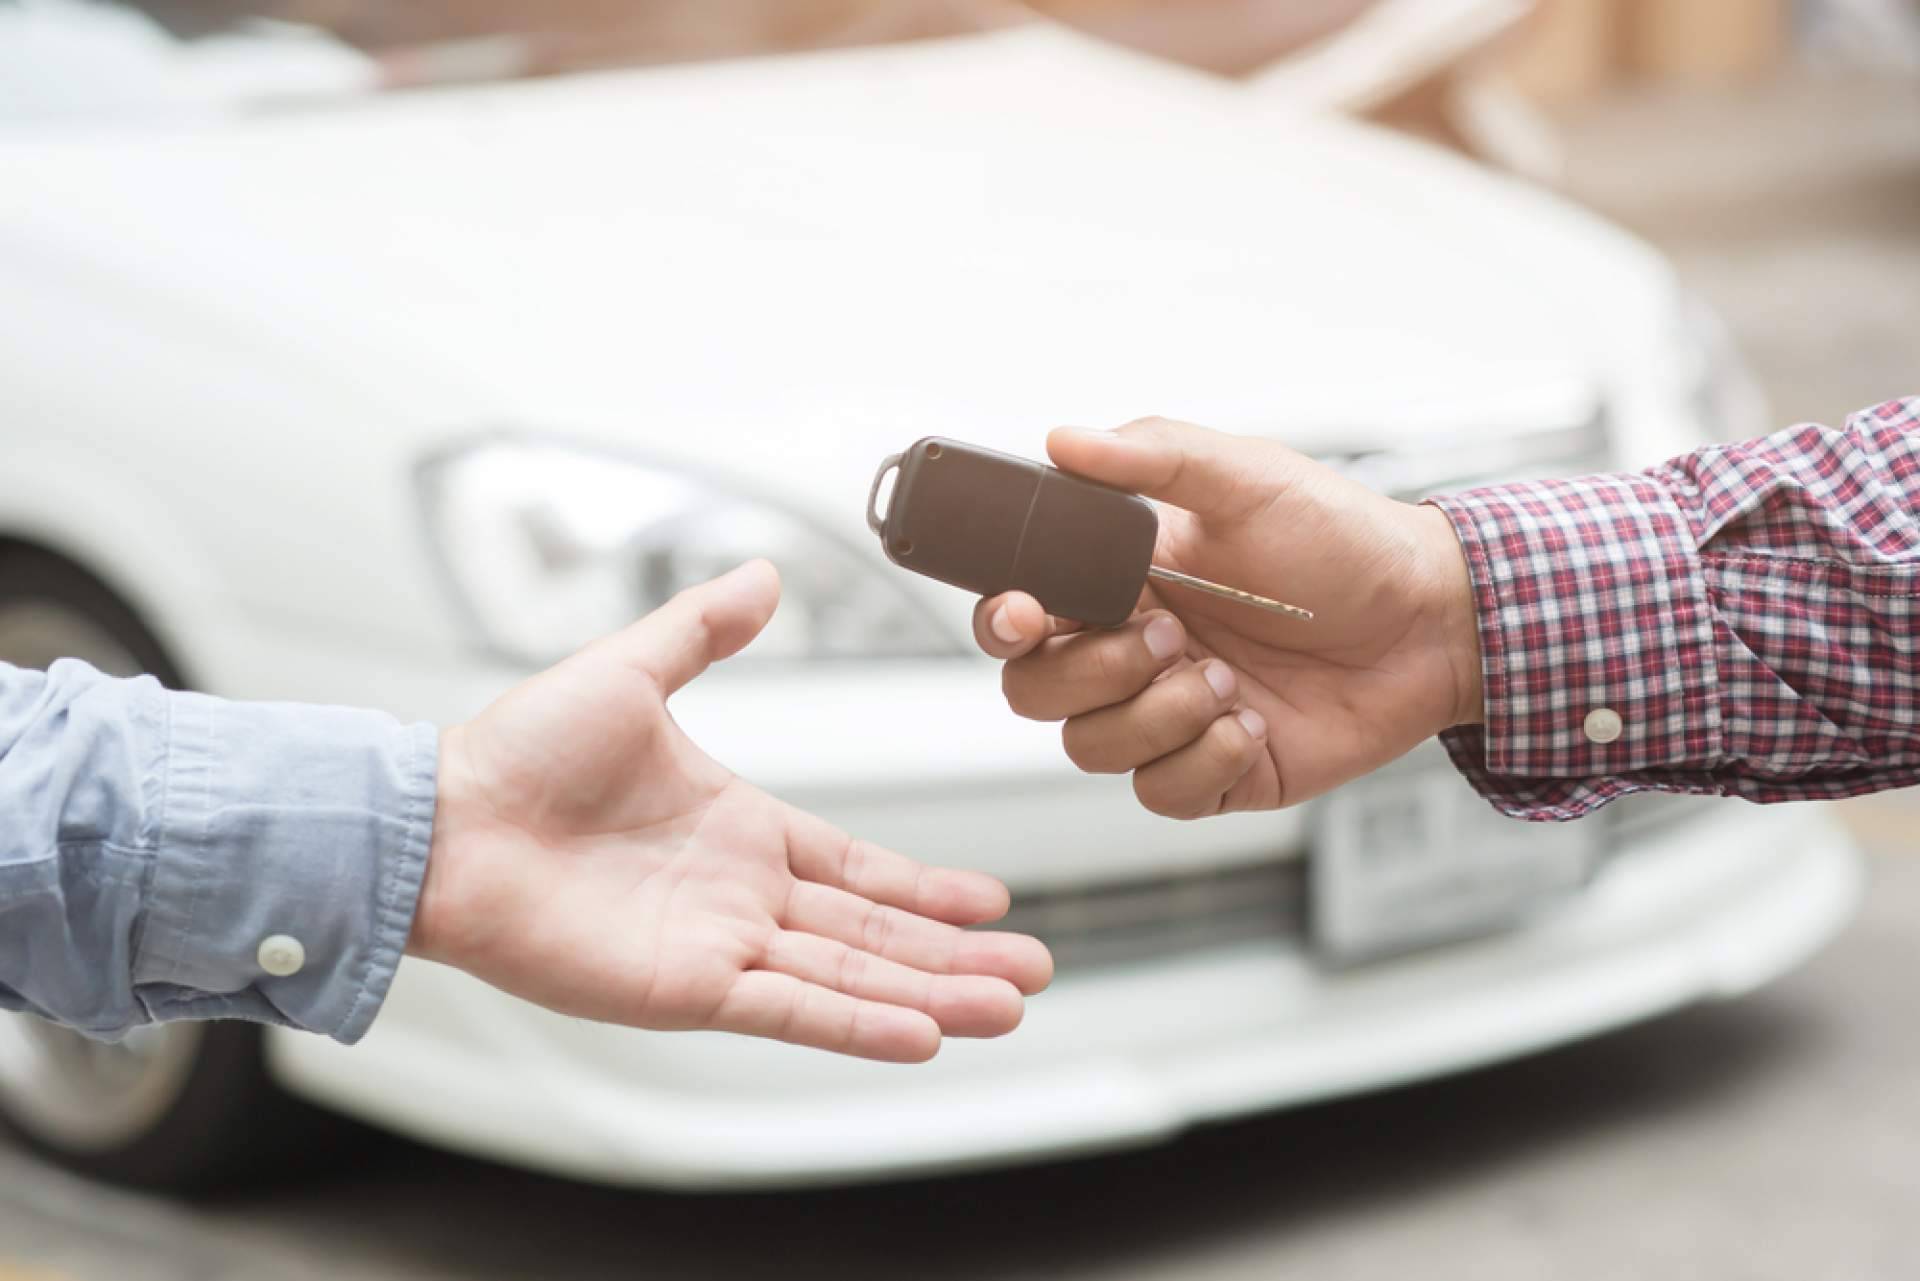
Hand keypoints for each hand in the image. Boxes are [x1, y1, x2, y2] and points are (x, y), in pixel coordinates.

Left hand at [410, 561, 1051, 1062]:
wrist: (443, 821)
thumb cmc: (521, 751)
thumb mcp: (631, 669)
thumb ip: (703, 629)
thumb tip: (762, 572)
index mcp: (740, 827)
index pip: (857, 865)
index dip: (924, 887)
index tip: (990, 900)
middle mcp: (741, 895)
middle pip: (873, 932)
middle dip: (955, 954)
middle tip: (1033, 970)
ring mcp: (717, 945)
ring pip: (849, 976)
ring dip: (930, 995)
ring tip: (1007, 1008)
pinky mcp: (684, 986)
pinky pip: (789, 1006)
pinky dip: (857, 1023)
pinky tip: (923, 1034)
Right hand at [975, 418, 1482, 818]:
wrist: (1433, 620)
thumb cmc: (1342, 541)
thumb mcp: (1248, 477)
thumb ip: (1152, 456)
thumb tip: (1064, 441)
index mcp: (1121, 582)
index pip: (1019, 615)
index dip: (1003, 622)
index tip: (1028, 612)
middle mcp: (1132, 652)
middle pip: (1035, 691)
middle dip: (1093, 670)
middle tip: (1173, 635)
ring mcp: (1170, 717)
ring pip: (1092, 748)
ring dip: (1157, 715)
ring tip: (1228, 680)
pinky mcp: (1217, 772)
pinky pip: (1162, 793)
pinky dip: (1205, 761)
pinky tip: (1253, 723)